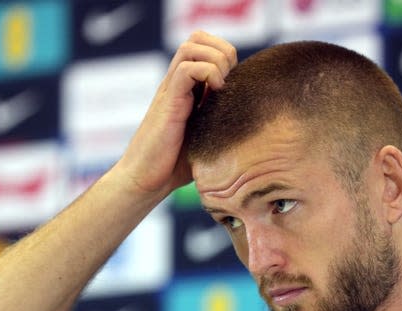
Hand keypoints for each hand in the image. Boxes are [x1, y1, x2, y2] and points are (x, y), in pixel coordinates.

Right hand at [115, 30, 236, 196]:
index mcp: (187, 88)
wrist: (147, 181)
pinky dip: (207, 73)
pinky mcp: (168, 102)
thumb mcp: (208, 139)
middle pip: (198, 38)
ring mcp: (171, 90)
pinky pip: (186, 69)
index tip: (234, 84)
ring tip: (221, 87)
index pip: (207, 47)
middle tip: (229, 81)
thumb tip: (254, 127)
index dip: (226, 56)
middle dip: (223, 51)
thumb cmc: (176, 166)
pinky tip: (215, 95)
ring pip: (191, 45)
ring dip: (215, 60)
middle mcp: (177, 84)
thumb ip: (223, 124)